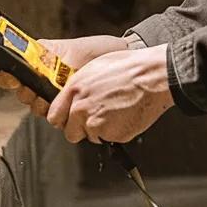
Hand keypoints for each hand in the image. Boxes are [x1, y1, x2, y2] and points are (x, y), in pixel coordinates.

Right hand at [0, 34, 129, 117]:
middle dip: (25, 93)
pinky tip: (60, 109)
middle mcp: (45, 79)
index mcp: (41, 61)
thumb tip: (27, 53)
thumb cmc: (96, 51)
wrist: (121, 61)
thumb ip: (48, 53)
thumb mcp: (69, 48)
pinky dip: (56, 114)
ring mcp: (57, 93)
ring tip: (44, 100)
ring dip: (38, 105)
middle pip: (23, 91)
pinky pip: (57, 114)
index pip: (16, 71)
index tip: (12, 79)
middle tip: (30, 91)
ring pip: (37, 105)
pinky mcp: (70, 105)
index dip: (10, 77)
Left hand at [46, 44, 172, 144]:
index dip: (64, 119)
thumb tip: (73, 97)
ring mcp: (96, 124)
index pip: (54, 116)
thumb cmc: (129, 67)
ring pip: (92, 136)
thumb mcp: (94, 68)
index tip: (69, 119)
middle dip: (81, 129)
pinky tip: (125, 114)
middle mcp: (81, 109)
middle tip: (96, 117)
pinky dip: (117, 131)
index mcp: (74, 90)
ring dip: (101, 129)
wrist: (152, 77)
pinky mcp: (113, 135)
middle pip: (71, 133)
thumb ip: (79, 87)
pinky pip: (111, 138)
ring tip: (116, 110)